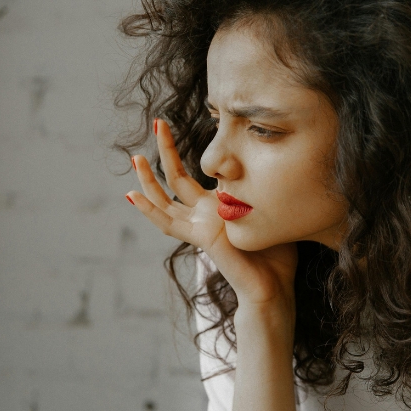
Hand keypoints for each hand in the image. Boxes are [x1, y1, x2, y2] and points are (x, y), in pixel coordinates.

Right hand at [126, 119, 297, 308]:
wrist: (273, 288)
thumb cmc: (276, 255)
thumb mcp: (269, 209)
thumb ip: (261, 188)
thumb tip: (275, 159)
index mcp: (217, 207)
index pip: (194, 175)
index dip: (186, 153)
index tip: (182, 129)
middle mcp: (203, 216)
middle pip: (175, 179)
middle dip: (166, 151)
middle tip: (157, 122)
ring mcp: (199, 228)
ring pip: (165, 201)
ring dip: (148, 180)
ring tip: (135, 158)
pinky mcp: (201, 239)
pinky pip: (169, 224)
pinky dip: (150, 211)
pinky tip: (133, 196)